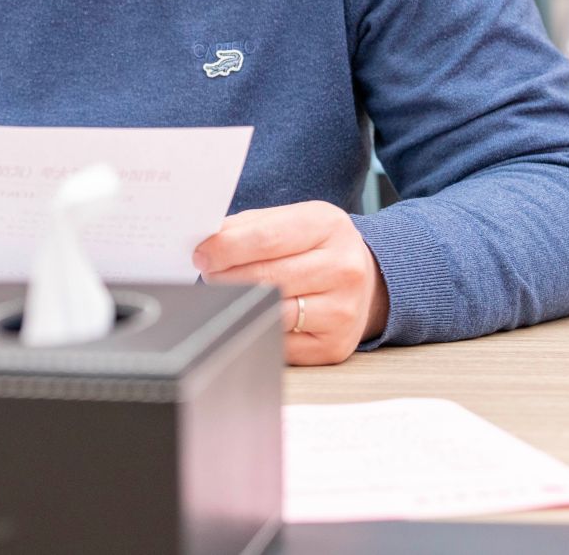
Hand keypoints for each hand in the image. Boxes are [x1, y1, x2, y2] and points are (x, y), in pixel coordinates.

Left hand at [192, 201, 389, 365]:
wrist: (367, 280)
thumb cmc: (318, 247)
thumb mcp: (294, 221)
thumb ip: (251, 227)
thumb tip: (208, 242)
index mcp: (329, 226)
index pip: (266, 238)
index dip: (226, 248)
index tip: (202, 253)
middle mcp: (343, 268)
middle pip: (266, 277)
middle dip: (226, 276)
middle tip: (209, 273)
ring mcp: (342, 311)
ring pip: (271, 311)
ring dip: (239, 303)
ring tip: (230, 291)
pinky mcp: (334, 346)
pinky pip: (280, 343)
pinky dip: (258, 329)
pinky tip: (254, 315)